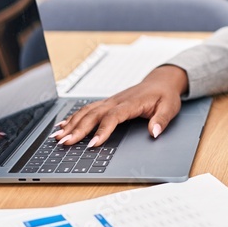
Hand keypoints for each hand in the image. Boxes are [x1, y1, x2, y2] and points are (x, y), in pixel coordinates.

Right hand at [52, 65, 188, 147]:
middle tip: (64, 142)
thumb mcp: (170, 107)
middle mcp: (117, 101)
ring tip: (57, 136)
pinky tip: (63, 125)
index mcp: (131, 103)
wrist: (161, 81)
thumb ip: (161, 120)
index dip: (102, 130)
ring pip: (87, 111)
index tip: (93, 144)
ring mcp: (110, 101)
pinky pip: (88, 109)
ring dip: (71, 123)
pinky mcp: (108, 103)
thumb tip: (154, 132)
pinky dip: (74, 117)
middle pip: (94, 115)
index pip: (113, 117)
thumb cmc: (165, 95)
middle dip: (78, 129)